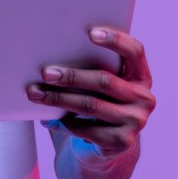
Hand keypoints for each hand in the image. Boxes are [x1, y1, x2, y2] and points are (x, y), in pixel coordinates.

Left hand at [27, 26, 155, 158]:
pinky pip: (86, 129)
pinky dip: (63, 123)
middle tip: (46, 73)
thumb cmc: (100, 102)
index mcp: (141, 75)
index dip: (115, 39)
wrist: (110, 145)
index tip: (90, 32)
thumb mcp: (102, 84)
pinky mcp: (122, 142)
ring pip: (90, 105)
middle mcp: (143, 98)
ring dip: (59, 99)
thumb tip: (51, 49)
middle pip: (104, 80)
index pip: (134, 51)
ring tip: (36, 93)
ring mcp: (135, 121)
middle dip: (71, 76)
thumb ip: (93, 67)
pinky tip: (46, 119)